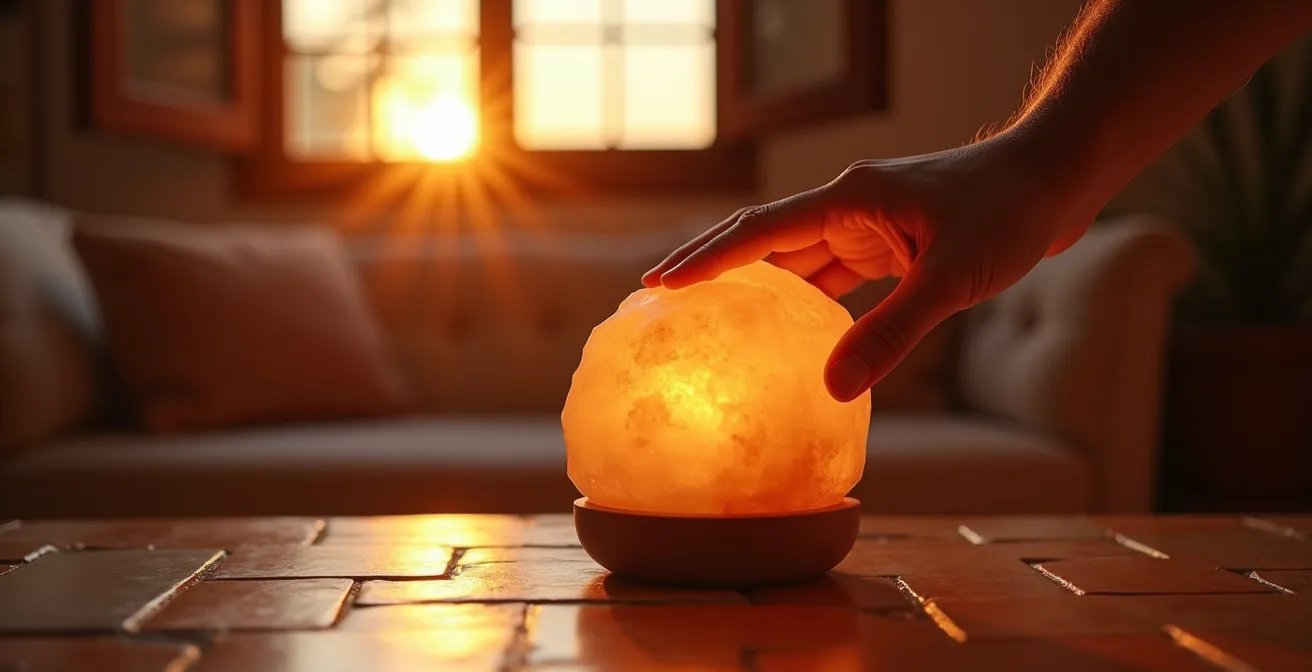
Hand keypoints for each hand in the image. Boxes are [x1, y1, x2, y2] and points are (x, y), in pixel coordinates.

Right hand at [642, 133, 1091, 401]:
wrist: (1055, 180)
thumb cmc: (1009, 213)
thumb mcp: (951, 278)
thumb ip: (893, 333)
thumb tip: (831, 387)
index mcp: (849, 200)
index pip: (759, 231)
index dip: (706, 261)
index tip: (658, 285)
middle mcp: (848, 207)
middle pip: (762, 240)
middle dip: (710, 268)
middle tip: (655, 298)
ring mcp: (867, 224)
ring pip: (794, 260)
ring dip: (752, 287)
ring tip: (705, 319)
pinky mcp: (889, 243)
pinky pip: (831, 276)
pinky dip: (804, 303)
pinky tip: (787, 332)